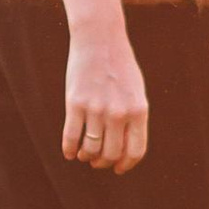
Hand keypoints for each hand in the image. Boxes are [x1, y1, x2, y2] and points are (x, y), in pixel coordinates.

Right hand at [63, 30, 148, 169]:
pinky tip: (69, 152)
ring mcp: (96, 109)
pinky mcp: (75, 103)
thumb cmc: (119, 66)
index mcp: (139, 111)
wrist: (99, 40)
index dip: (126, 164)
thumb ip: (134, 117)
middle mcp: (119, 113)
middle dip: (104, 162)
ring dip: (87, 157)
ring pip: (90, 149)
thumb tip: (125, 148)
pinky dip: (69, 149)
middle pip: (111, 153)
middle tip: (98, 162)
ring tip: (84, 155)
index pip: (135, 150)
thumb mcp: (136, 91)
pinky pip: (71, 137)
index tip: (118, 169)